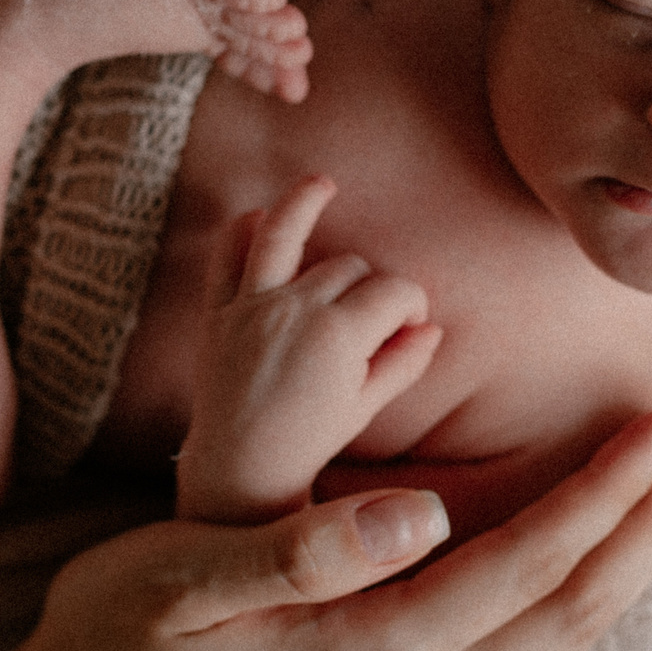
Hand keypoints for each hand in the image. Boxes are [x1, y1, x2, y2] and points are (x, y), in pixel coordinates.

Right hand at [14, 404, 651, 650]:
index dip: (609, 495)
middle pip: (572, 609)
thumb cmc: (120, 630)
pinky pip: (522, 641)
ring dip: (634, 556)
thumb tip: (422, 513)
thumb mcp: (188, 573)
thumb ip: (304, 549)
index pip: (526, 566)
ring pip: (559, 635)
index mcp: (368, 649)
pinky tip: (601, 543)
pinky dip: (583, 584)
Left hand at [176, 176, 443, 522]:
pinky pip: (226, 256)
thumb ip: (403, 362)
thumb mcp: (366, 405)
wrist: (241, 468)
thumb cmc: (310, 440)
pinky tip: (257, 214)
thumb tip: (433, 328)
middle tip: (371, 317)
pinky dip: (240, 230)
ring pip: (286, 235)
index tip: (412, 322)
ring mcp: (252, 305)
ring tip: (322, 182)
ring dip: (305, 202)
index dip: (412, 302)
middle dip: (370, 283)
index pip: (393, 290)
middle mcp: (294, 308)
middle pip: (347, 265)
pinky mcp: (219, 311)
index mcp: (339, 334)